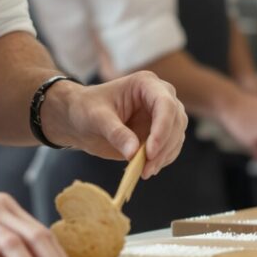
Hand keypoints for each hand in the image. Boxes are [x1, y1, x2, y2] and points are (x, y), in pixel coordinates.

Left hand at [41, 72, 186, 176]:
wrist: (79, 119)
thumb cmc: (85, 109)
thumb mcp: (96, 118)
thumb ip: (116, 133)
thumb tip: (133, 153)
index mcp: (145, 84)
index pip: (165, 104)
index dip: (162, 128)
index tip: (150, 152)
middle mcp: (159, 96)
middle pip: (176, 121)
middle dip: (164, 147)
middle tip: (146, 168)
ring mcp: (161, 115)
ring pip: (177, 136)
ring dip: (164, 156)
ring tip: (144, 172)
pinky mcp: (159, 132)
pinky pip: (170, 147)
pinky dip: (162, 160)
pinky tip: (146, 169)